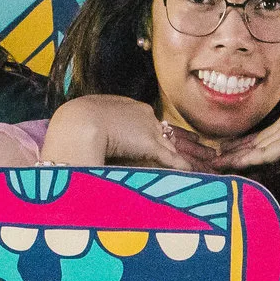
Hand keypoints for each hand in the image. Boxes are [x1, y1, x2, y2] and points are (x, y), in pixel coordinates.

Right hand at [37, 96, 214, 169]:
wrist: (76, 124)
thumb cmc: (71, 125)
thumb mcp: (82, 121)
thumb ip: (90, 128)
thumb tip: (81, 139)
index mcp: (124, 105)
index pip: (146, 120)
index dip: (155, 132)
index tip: (162, 139)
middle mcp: (142, 114)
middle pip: (167, 130)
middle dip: (184, 142)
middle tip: (202, 148)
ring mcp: (148, 129)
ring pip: (175, 145)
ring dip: (192, 156)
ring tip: (208, 162)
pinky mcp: (151, 145)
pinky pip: (173, 159)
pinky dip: (185, 167)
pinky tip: (196, 174)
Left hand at [207, 104, 279, 190]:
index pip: (268, 135)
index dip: (251, 143)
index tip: (235, 148)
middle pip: (255, 138)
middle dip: (236, 147)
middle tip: (216, 153)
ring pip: (252, 145)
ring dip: (233, 154)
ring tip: (214, 161)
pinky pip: (258, 152)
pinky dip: (242, 158)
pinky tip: (228, 164)